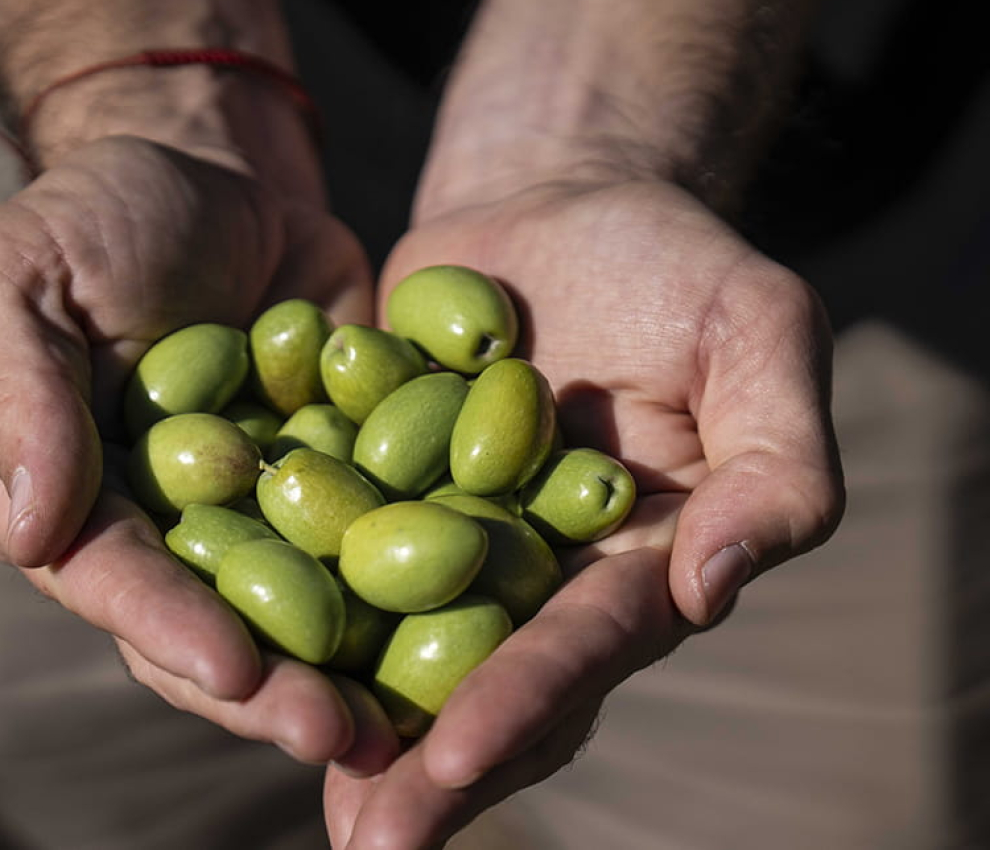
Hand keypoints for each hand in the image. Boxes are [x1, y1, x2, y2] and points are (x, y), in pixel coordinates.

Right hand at [0, 135, 395, 771]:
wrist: (217, 169)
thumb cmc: (95, 216)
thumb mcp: (16, 274)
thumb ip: (16, 394)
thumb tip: (29, 535)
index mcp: (83, 500)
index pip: (118, 579)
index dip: (169, 629)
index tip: (233, 671)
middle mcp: (179, 524)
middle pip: (223, 620)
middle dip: (278, 684)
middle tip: (343, 734)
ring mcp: (273, 505)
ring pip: (314, 599)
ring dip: (360, 659)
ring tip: (414, 718)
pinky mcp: (353, 469)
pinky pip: (390, 521)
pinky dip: (430, 564)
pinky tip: (485, 615)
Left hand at [324, 179, 844, 846]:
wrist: (558, 204)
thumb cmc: (677, 265)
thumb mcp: (759, 336)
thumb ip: (776, 463)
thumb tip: (717, 586)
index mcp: (631, 565)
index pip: (583, 646)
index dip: (525, 702)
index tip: (454, 758)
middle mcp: (534, 574)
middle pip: (480, 677)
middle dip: (425, 760)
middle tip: (365, 841)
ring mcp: (445, 534)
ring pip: (390, 637)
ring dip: (338, 703)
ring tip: (274, 756)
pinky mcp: (371, 483)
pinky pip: (322, 542)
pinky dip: (271, 587)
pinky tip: (213, 635)